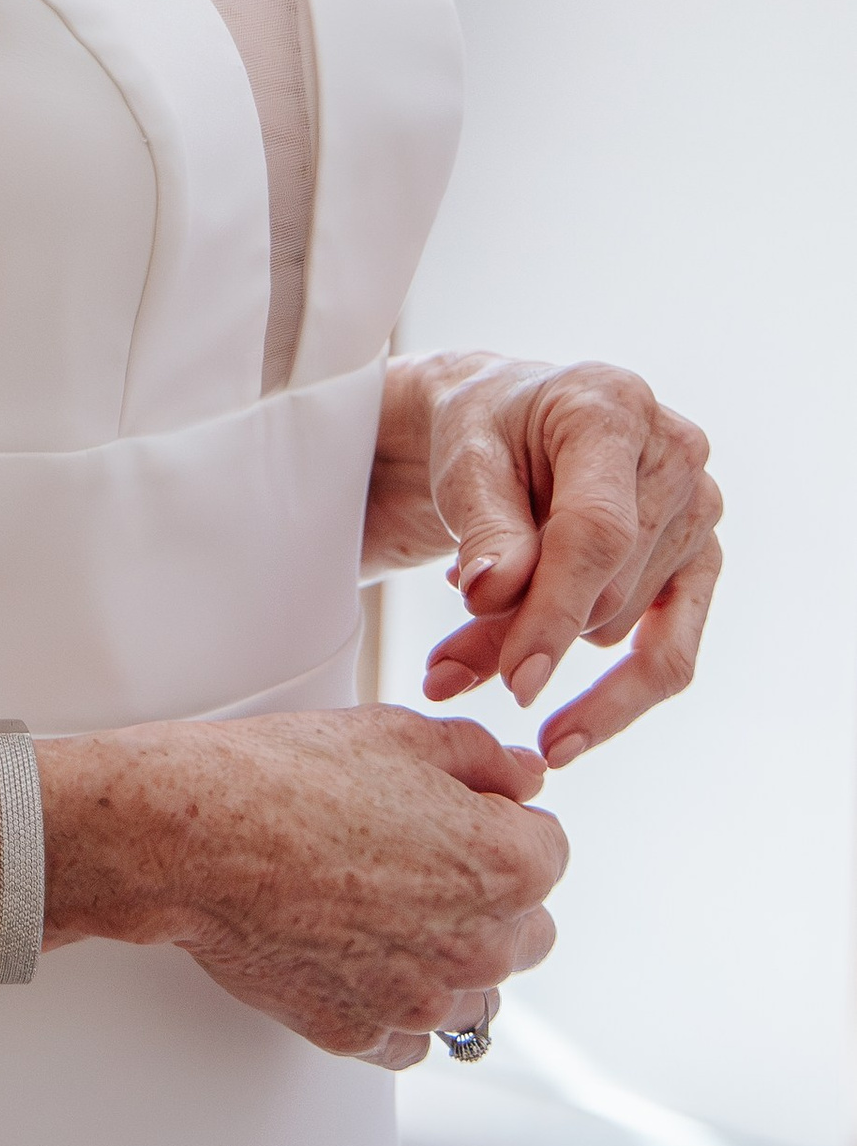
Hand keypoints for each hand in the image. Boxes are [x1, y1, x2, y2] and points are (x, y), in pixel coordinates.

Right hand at [64, 706, 566, 1065]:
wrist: (196, 835)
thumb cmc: (287, 777)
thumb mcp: (398, 732)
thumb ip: (484, 757)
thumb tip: (524, 775)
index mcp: (506, 866)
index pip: (549, 852)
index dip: (498, 822)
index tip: (451, 815)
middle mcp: (480, 946)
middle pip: (527, 931)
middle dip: (488, 897)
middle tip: (415, 859)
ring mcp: (421, 1000)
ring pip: (474, 993)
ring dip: (446, 958)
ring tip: (377, 907)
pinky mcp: (363, 1034)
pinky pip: (410, 1037)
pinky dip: (391, 1002)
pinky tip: (351, 953)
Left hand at [399, 358, 722, 769]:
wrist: (509, 426)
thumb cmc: (485, 433)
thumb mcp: (462, 459)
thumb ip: (484, 526)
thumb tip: (495, 595)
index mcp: (614, 407)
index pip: (596, 531)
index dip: (553, 611)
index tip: (516, 683)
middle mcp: (677, 455)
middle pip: (607, 587)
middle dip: (523, 636)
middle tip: (445, 666)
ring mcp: (700, 512)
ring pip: (621, 628)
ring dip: (543, 649)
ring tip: (469, 641)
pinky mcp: (701, 565)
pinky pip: (672, 656)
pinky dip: (617, 704)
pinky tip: (565, 739)